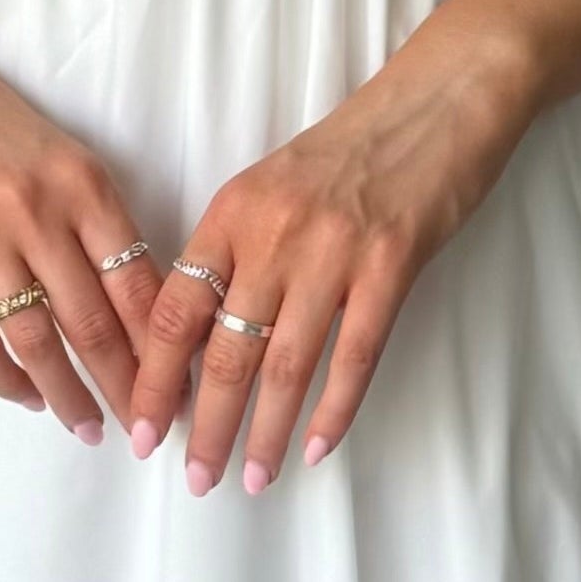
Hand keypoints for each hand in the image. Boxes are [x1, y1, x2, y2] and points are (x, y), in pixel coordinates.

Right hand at [0, 33, 165, 439]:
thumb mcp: (58, 156)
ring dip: (66, 393)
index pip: (139, 281)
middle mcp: (39, 212)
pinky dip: (4, 377)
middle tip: (147, 428)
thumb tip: (135, 304)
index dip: (164, 343)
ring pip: (36, 339)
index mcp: (84, 184)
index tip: (182, 384)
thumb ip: (94, 222)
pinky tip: (26, 395)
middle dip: (126, 385)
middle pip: (94, 322)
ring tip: (86, 426)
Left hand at [128, 30, 535, 494]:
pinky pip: (355, 355)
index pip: (175, 310)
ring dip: (264, 432)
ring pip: (284, 364)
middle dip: (205, 425)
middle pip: (224, 351)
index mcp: (232, 212)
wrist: (438, 101)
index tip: (142, 429)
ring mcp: (333, 252)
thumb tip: (204, 340)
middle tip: (195, 478)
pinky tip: (316, 448)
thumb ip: (238, 254)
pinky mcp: (391, 267)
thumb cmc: (355, 150)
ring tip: (252, 480)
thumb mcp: (274, 189)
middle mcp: (273, 234)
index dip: (155, 378)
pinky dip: (334, 409)